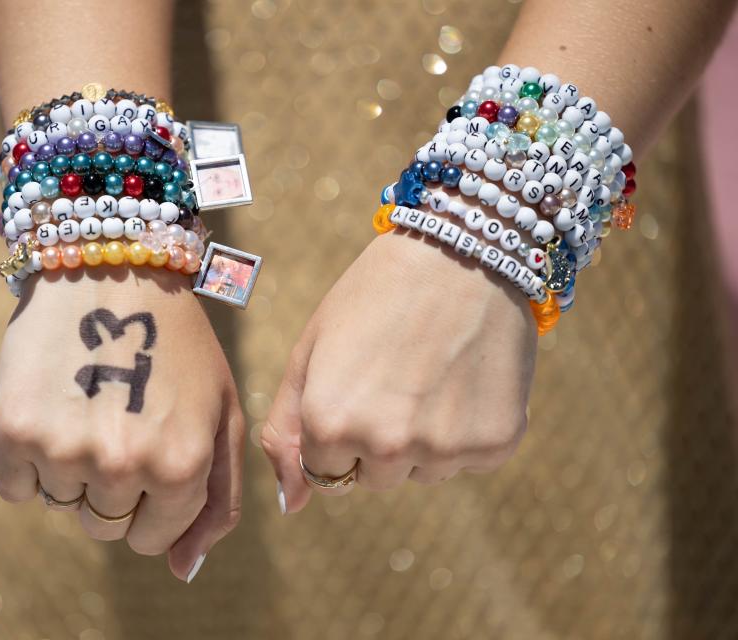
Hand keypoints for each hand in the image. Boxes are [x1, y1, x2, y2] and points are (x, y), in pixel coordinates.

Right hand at [0, 268, 243, 581]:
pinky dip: (28, 459)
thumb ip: (217, 501)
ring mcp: (65, 448)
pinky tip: (53, 404)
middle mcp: (124, 465)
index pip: (153, 540)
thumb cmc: (178, 347)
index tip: (149, 450)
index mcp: (181, 466)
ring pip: (61, 506)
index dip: (151, 501)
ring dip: (72, 468)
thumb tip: (183, 573)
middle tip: (120, 418)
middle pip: (104, 528)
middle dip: (114, 486)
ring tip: (90, 403)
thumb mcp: (221, 416)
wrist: (113, 268)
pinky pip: (14, 487)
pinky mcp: (13, 428)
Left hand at [262, 228, 536, 512]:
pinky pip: (468, 461)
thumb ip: (286, 432)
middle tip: (396, 374)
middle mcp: (386, 446)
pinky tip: (465, 377)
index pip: (324, 472)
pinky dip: (467, 429)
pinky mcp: (496, 443)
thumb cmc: (373, 297)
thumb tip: (292, 506)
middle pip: (374, 479)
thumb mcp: (310, 352)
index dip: (337, 427)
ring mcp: (445, 449)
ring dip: (423, 438)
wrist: (461, 251)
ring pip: (422, 473)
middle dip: (377, 440)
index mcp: (329, 424)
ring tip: (431, 371)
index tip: (356, 382)